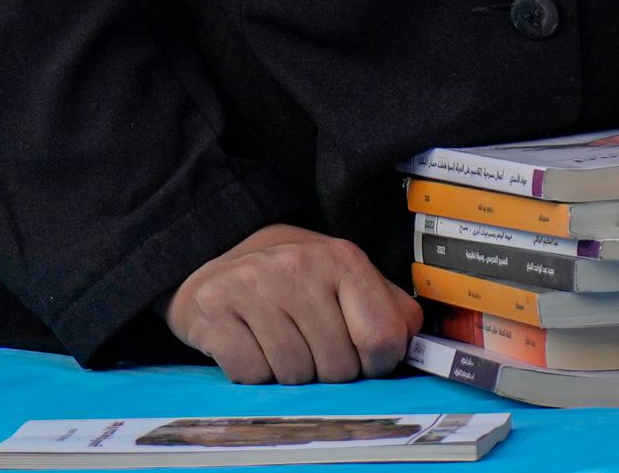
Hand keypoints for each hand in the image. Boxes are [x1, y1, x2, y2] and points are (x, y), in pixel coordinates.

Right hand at [166, 224, 419, 382]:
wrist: (211, 259)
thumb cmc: (292, 283)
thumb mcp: (347, 282)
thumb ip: (392, 312)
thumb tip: (423, 351)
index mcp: (341, 258)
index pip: (382, 340)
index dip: (374, 363)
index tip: (357, 355)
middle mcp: (296, 264)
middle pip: (338, 365)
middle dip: (327, 372)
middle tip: (308, 348)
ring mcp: (250, 282)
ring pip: (294, 374)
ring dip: (289, 375)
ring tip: (277, 346)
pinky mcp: (212, 305)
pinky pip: (251, 373)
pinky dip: (252, 373)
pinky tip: (248, 345)